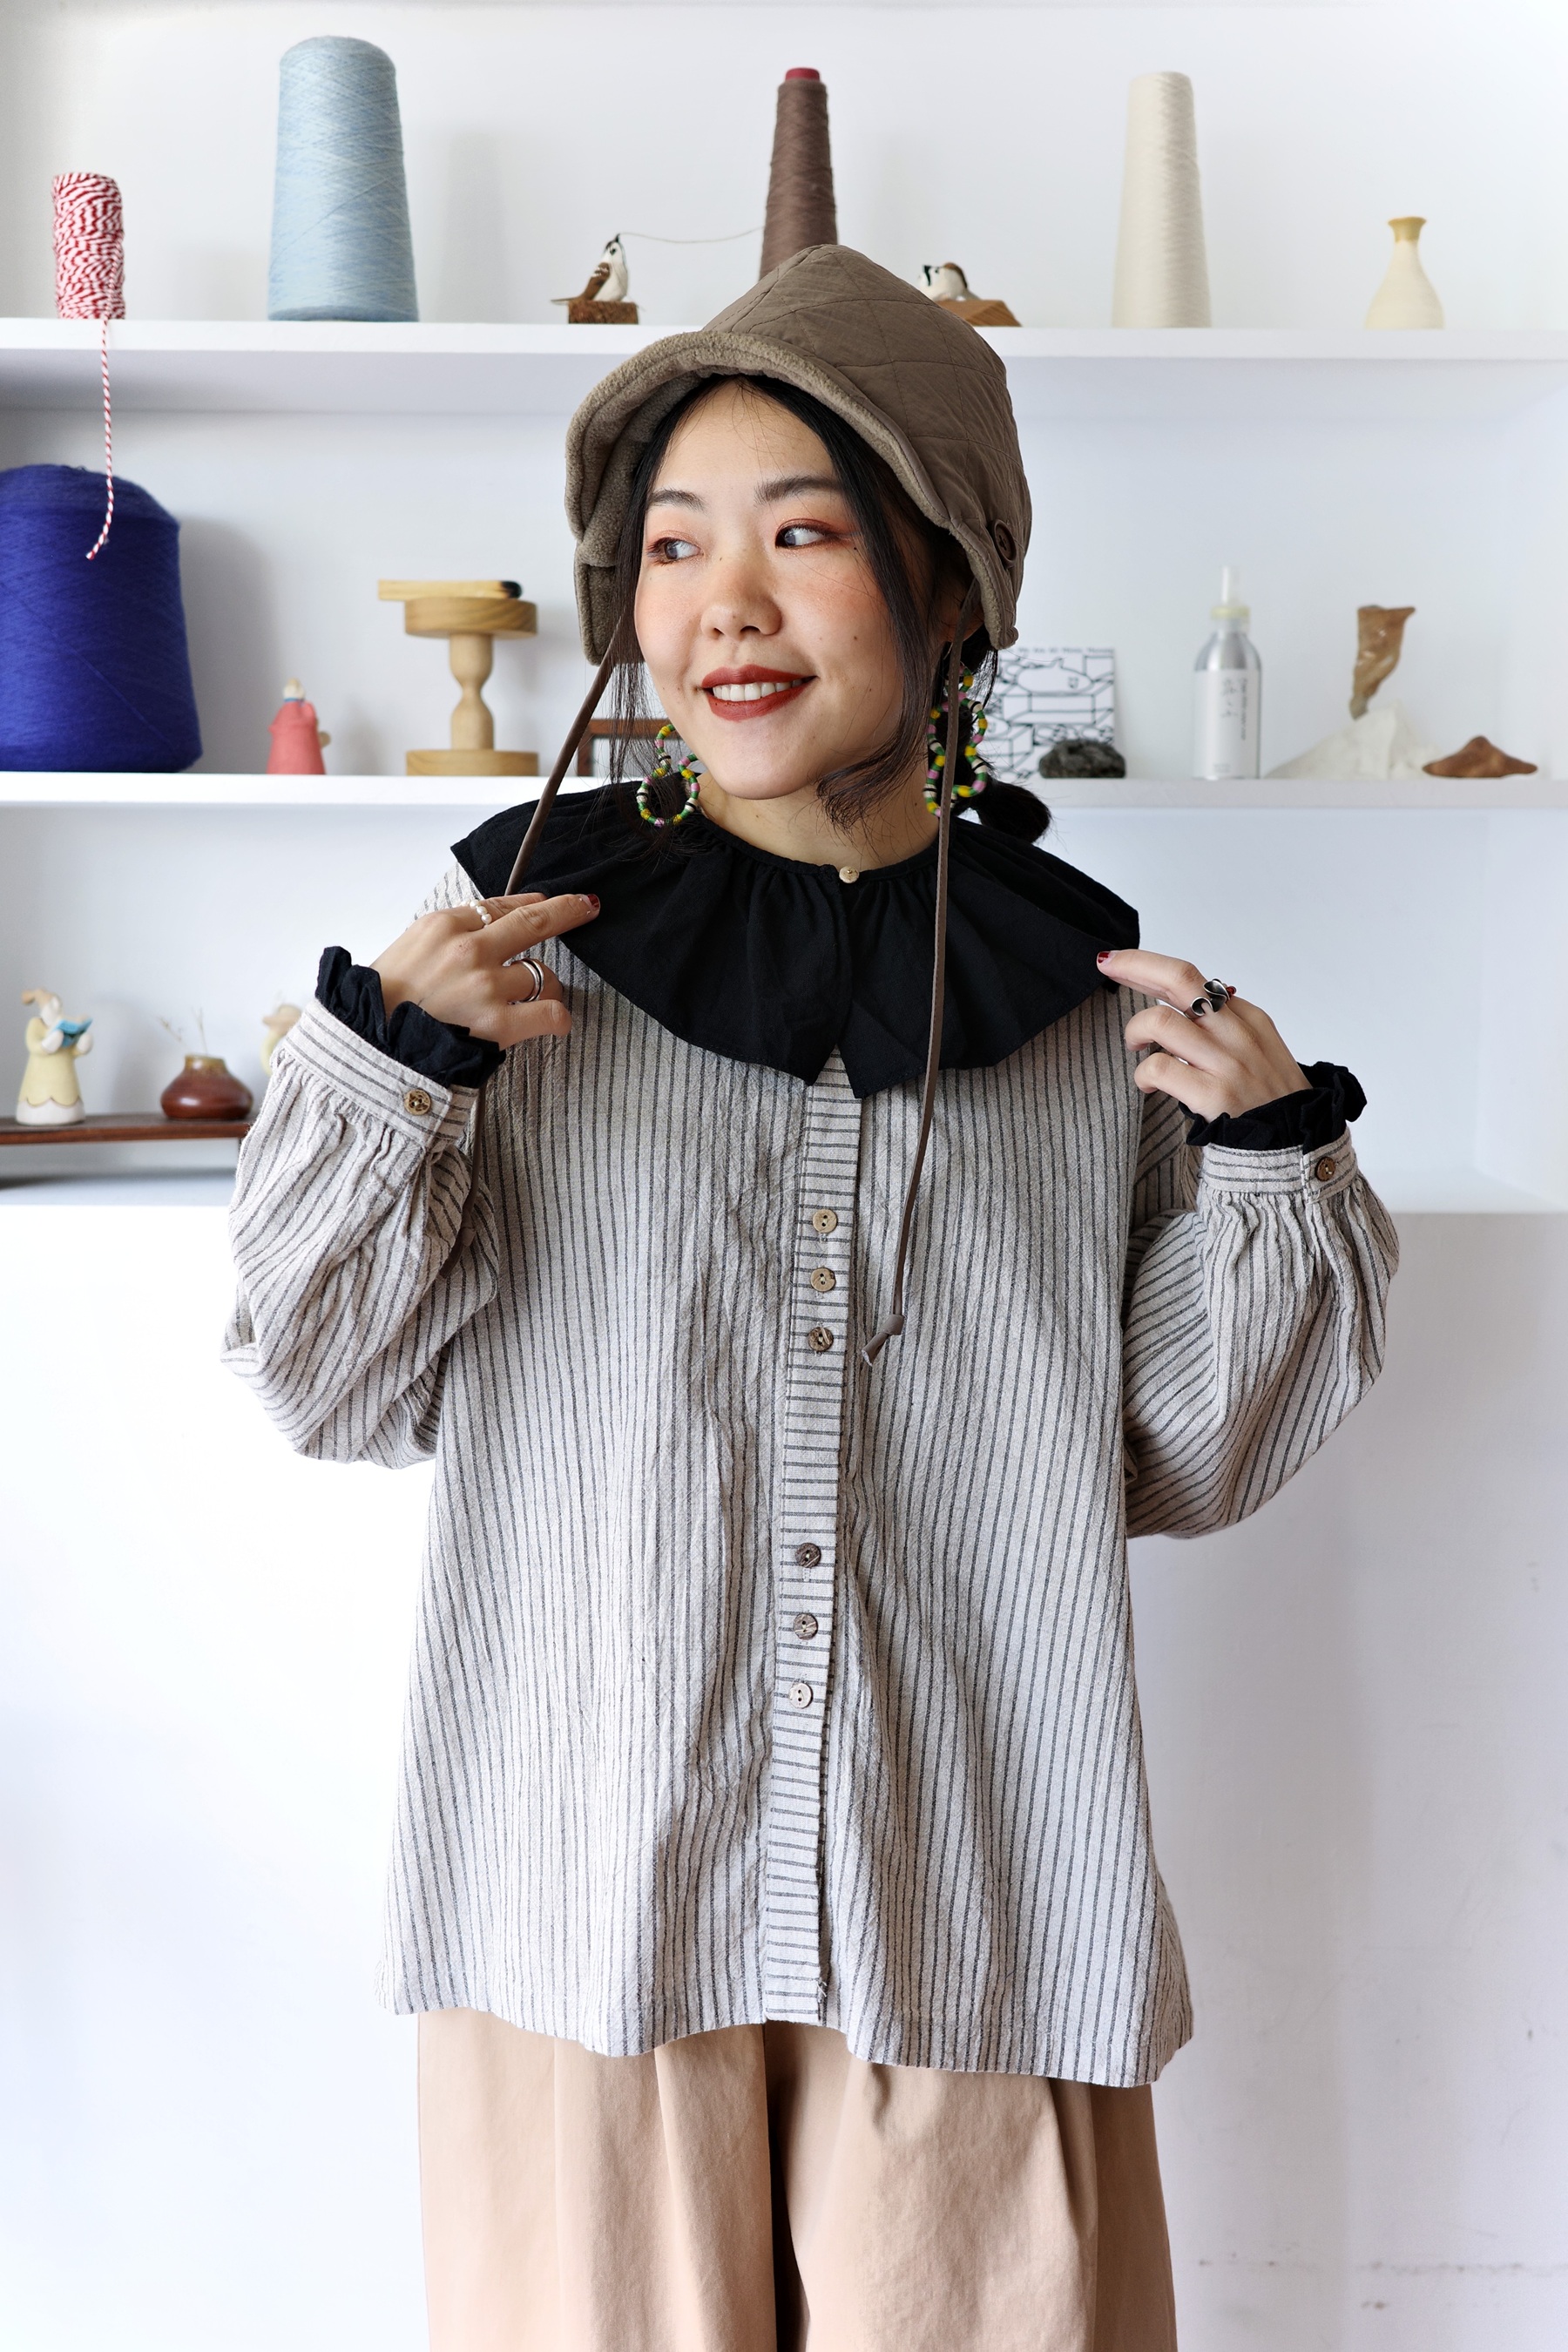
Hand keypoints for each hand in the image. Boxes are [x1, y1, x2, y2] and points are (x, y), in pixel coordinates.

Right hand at [373, 892, 599, 1047]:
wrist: (370, 1046)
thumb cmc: (383, 1002)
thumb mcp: (408, 948)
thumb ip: (448, 934)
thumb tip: (487, 922)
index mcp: (443, 926)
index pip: (499, 906)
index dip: (530, 902)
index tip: (548, 901)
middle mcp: (469, 950)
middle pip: (535, 923)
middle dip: (568, 911)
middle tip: (586, 907)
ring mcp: (486, 987)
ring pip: (544, 974)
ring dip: (546, 986)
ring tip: (535, 999)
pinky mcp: (499, 1024)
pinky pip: (550, 1013)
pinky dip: (558, 1018)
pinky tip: (555, 1022)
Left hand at [1097, 948, 1306, 1121]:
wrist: (1294, 1148)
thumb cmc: (1271, 1100)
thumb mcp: (1261, 1049)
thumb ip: (1227, 1025)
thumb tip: (1184, 1003)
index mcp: (1249, 1018)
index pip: (1193, 978)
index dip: (1150, 966)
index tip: (1120, 963)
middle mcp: (1238, 1034)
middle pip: (1180, 979)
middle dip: (1135, 965)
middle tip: (1108, 967)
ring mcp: (1226, 1063)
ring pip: (1161, 1021)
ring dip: (1135, 1030)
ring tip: (1136, 1046)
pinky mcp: (1213, 1095)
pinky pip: (1160, 1068)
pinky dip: (1143, 1073)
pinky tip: (1148, 1083)